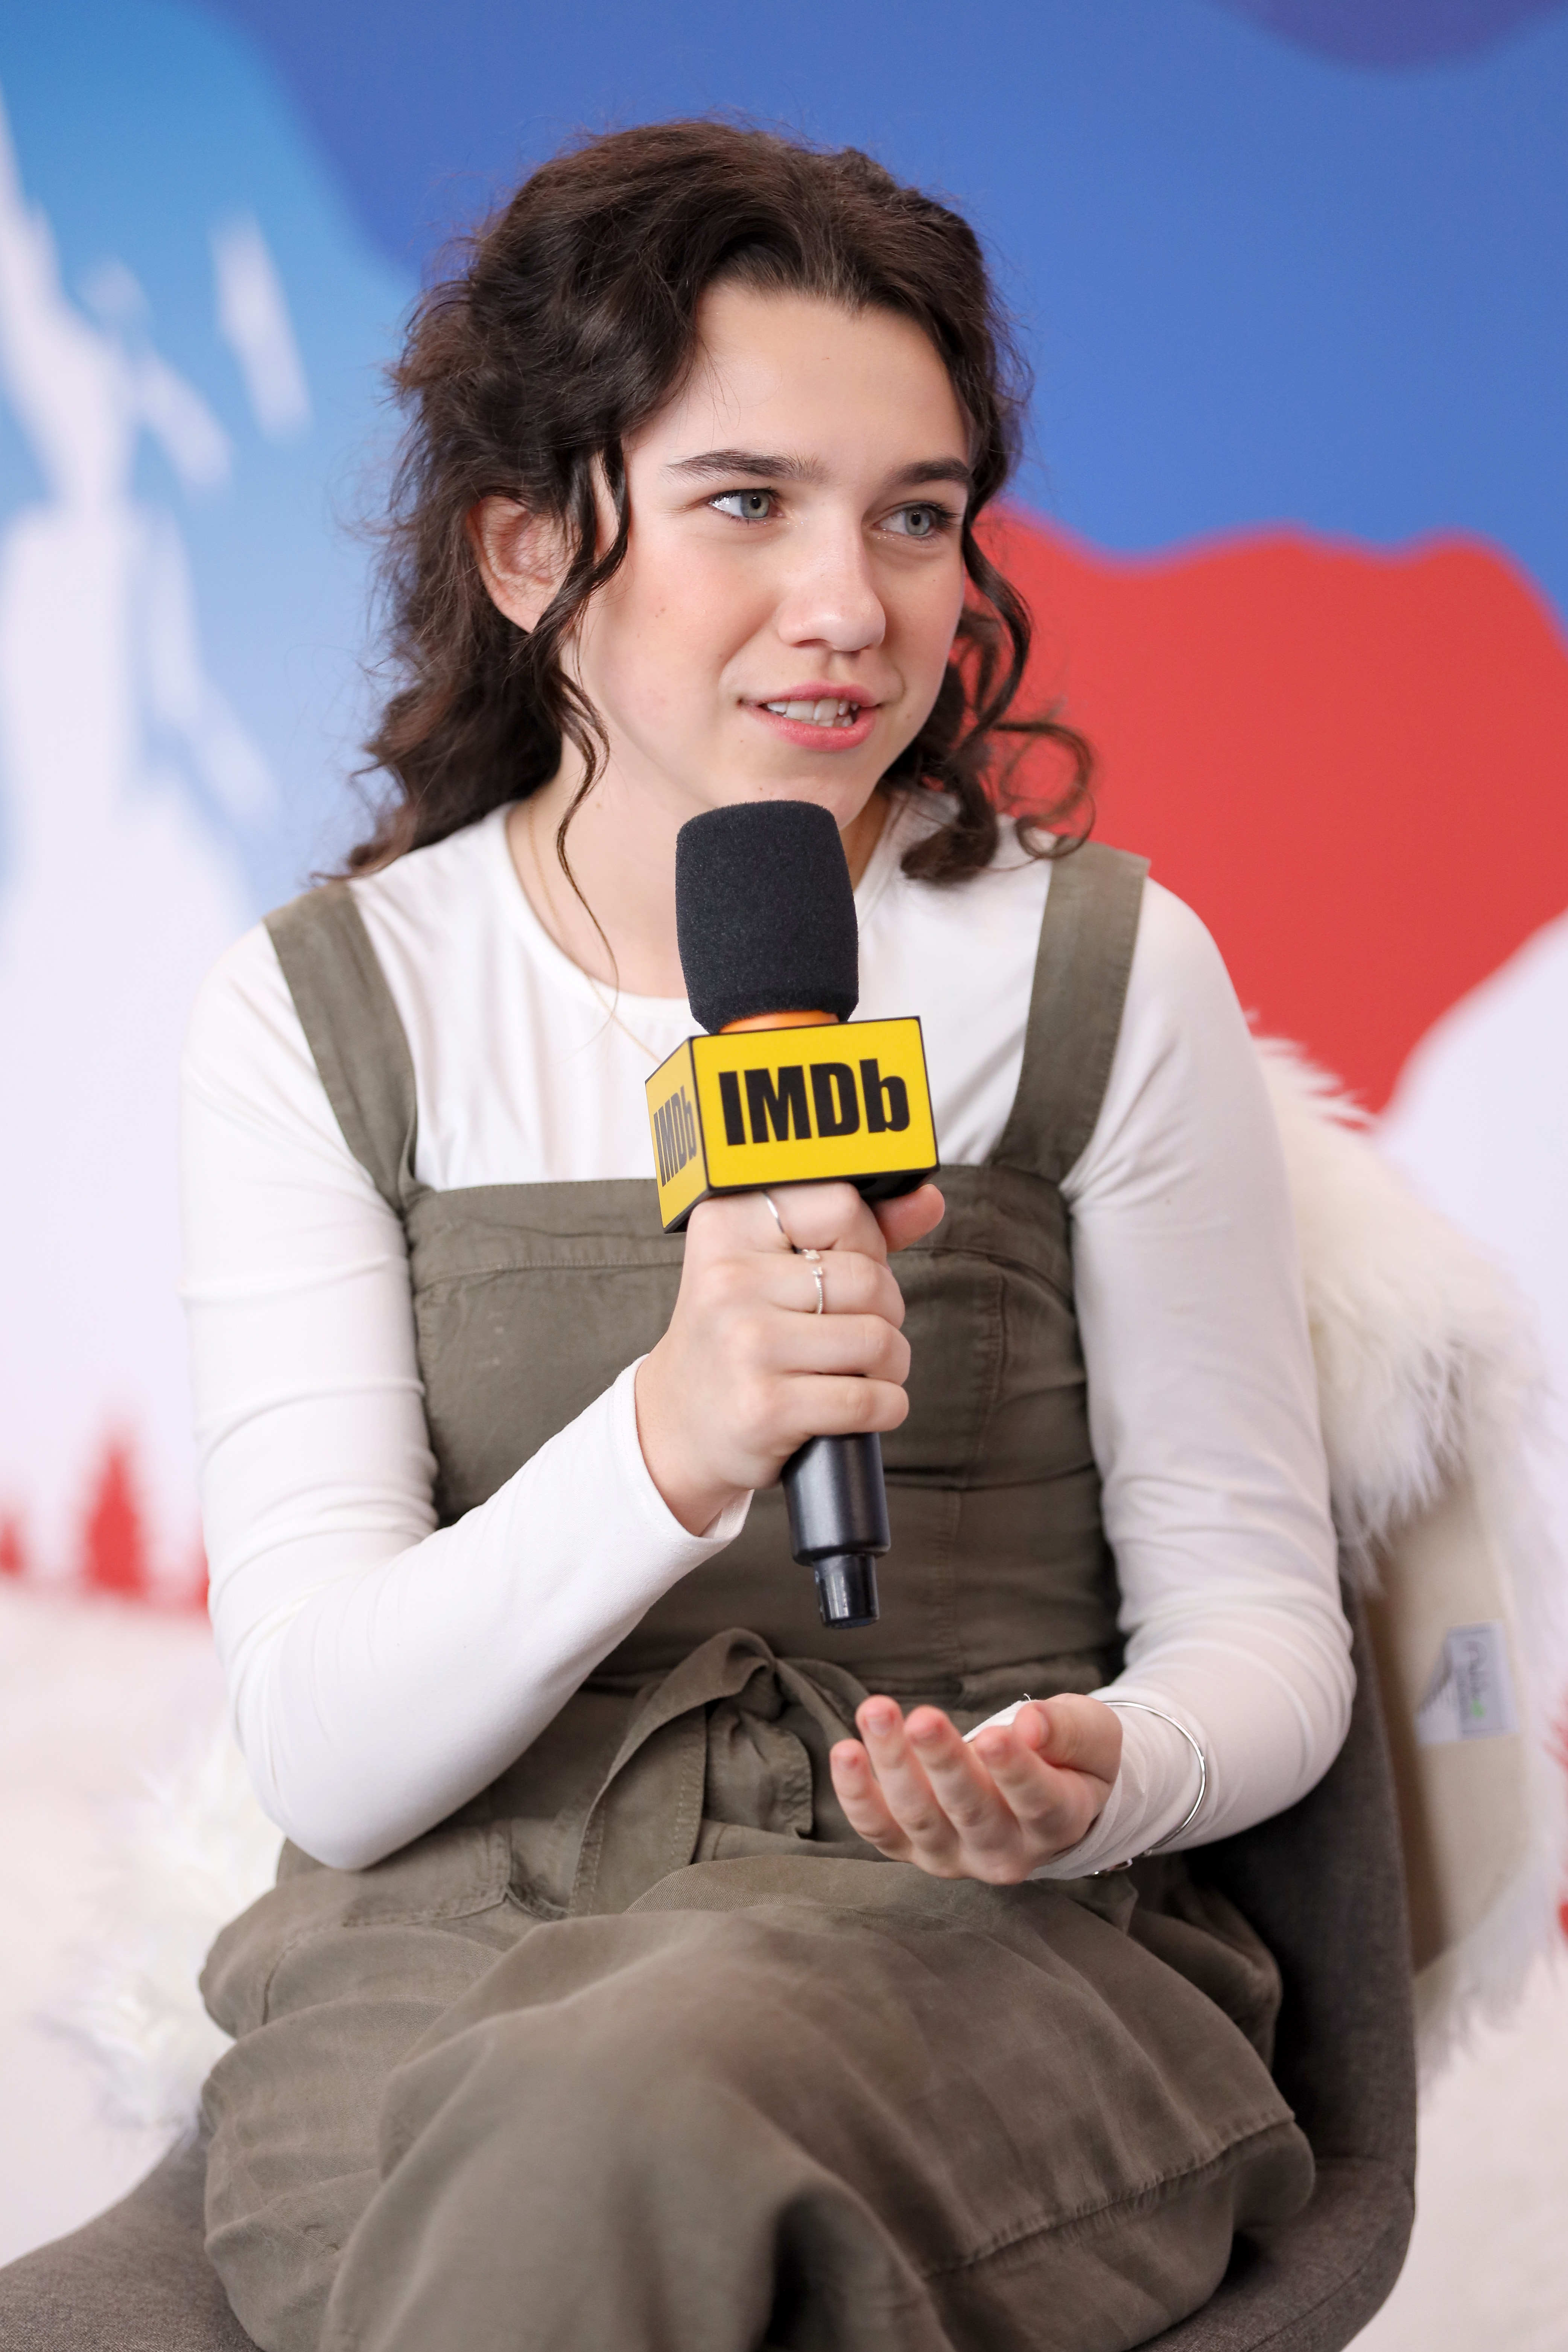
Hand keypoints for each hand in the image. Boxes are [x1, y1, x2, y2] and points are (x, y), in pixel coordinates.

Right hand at [635, 1180, 944, 1534]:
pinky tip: (861, 1406)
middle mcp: (728, 1280)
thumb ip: (853, 1231)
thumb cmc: (741, 1338)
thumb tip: (927, 1200)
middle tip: (854, 1330)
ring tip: (858, 1370)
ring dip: (890, 1363)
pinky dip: (885, 1407)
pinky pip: (869, 1399)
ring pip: (878, 1339)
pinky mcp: (765, 1407)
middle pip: (868, 1278)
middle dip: (885, 1310)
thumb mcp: (773, 1269)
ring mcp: (746, 1344)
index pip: (841, 1205)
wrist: (677, 1425)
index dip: (865, 1243)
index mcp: (727, 1226)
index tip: (843, 1269)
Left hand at [828, 1693, 1121, 1881]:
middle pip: (971, 1811)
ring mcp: (954, 1857)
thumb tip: (1031, 1725)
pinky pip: (879, 1830)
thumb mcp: (1092, 1735)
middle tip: (924, 1717)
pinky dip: (857, 1795)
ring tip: (876, 1712)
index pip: (1039, 1802)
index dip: (1016, 1772)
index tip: (996, 1735)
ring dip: (893, 1765)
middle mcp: (1005, 1852)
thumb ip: (1068, 1731)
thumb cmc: (1070, 1757)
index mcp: (1059, 1822)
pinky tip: (844, 1752)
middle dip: (944, 1762)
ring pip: (919, 1817)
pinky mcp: (913, 1849)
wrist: (1043, 1794)